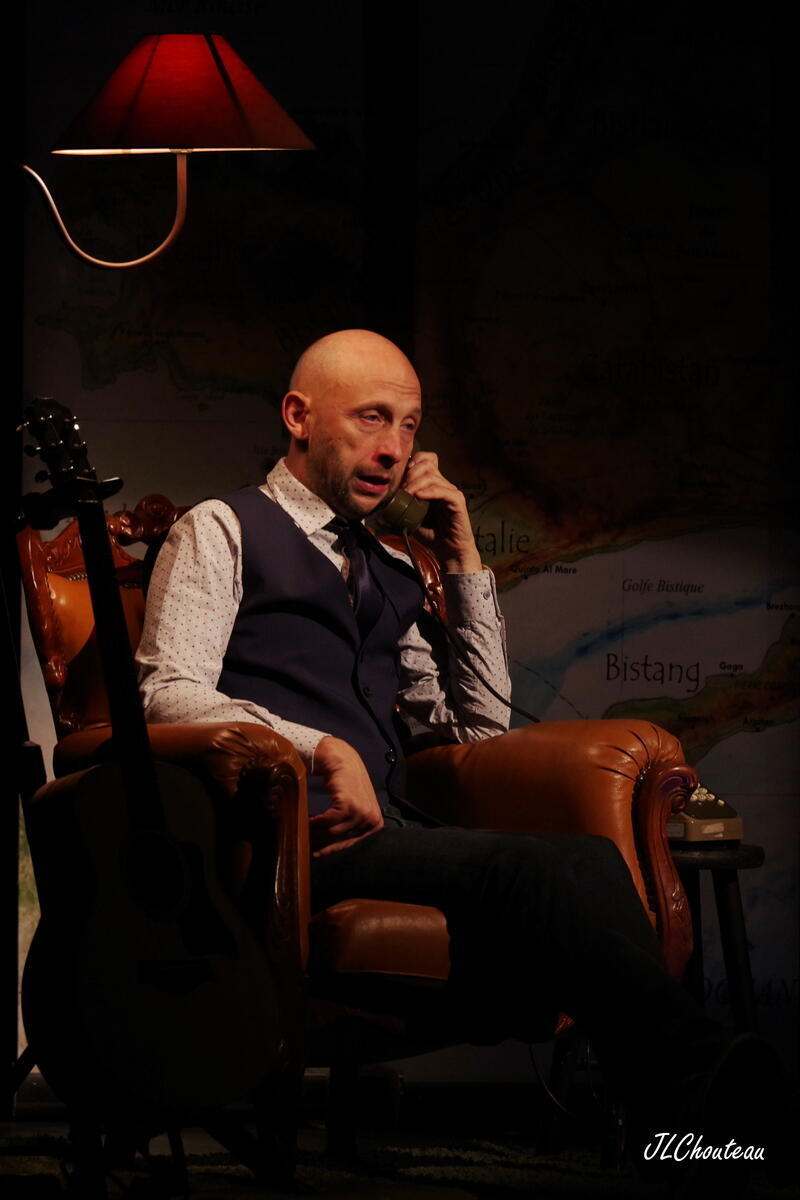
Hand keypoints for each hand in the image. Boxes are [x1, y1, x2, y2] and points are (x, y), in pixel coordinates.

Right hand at [309, 736, 384, 856]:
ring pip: (334, 832)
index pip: (352, 844)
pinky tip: (309, 820)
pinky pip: (329, 822)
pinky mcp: (349, 804)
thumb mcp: (355, 806)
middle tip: (309, 846)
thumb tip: (330, 848)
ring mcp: (362, 812)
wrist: (341, 758)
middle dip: (323, 844)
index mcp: (376, 823)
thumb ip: (350, 825)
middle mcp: (372, 819)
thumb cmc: (346, 784)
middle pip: (342, 840)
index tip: (318, 853)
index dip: (333, 850)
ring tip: (306, 830)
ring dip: (317, 833)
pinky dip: (317, 823)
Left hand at [403, 451, 481, 573]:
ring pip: (432, 476)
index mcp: (432, 483)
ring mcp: (451, 491)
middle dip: (410, 473)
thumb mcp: (409, 516)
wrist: (448, 550)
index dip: (412, 462)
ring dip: (416, 484)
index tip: (400, 475)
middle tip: (402, 489)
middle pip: (426, 464)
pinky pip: (443, 491)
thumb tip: (382, 500)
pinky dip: (428, 492)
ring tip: (407, 495)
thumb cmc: (430, 533)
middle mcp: (443, 484)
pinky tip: (418, 497)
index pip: (425, 458)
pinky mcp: (457, 501)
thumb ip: (400, 504)